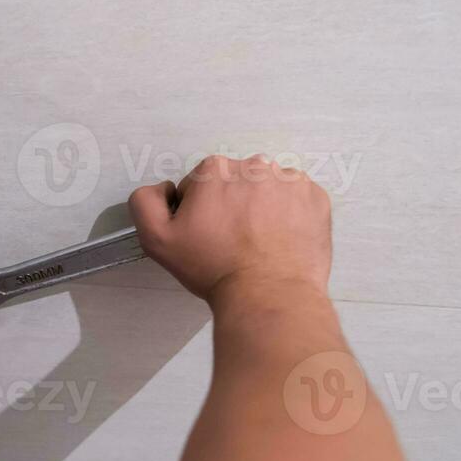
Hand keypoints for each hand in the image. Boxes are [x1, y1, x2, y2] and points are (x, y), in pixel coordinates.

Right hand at [128, 154, 331, 307]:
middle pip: (234, 183)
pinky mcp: (315, 198)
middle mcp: (254, 166)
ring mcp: (289, 180)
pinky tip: (279, 240)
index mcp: (214, 170)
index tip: (206, 235)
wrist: (268, 295)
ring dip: (261, 209)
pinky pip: (296, 200)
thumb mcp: (157, 240)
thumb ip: (144, 202)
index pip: (199, 185)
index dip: (198, 212)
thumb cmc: (216, 268)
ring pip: (266, 190)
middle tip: (231, 242)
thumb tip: (162, 189)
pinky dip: (288, 215)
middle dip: (230, 206)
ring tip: (258, 243)